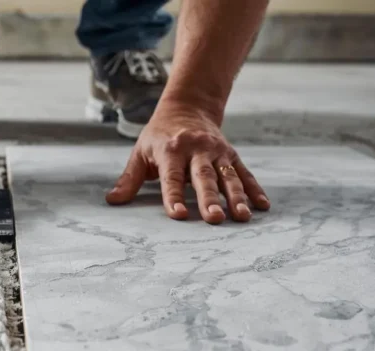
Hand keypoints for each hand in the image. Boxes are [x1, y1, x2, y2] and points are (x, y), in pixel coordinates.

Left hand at [105, 103, 268, 223]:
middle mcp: (196, 150)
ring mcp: (217, 152)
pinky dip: (254, 189)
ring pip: (228, 176)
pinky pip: (244, 173)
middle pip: (203, 177)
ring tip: (242, 217)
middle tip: (214, 219)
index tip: (178, 215)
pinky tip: (262, 206)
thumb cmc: (159, 135)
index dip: (174, 196)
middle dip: (209, 199)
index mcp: (171, 150)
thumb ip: (130, 179)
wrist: (188, 106)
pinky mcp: (231, 155)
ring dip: (236, 197)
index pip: (172, 178)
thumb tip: (113, 201)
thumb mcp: (141, 152)